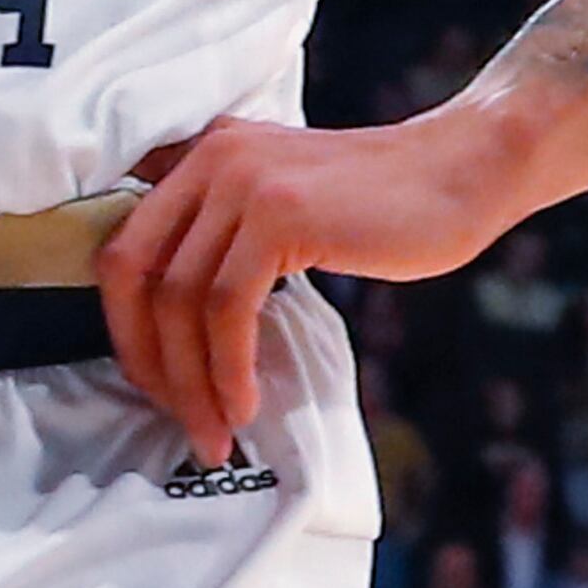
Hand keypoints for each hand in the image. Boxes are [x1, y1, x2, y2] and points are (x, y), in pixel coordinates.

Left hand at [100, 113, 529, 464]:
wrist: (463, 171)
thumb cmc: (384, 207)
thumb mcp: (283, 206)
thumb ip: (227, 239)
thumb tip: (178, 331)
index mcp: (201, 156)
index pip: (124, 246)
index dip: (125, 325)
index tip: (158, 383)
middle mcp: (210, 158)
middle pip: (131, 273)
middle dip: (145, 359)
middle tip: (177, 417)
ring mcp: (242, 180)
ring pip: (179, 299)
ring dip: (190, 381)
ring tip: (215, 431)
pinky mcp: (280, 212)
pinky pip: (227, 308)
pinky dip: (228, 368)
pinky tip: (245, 403)